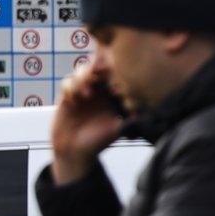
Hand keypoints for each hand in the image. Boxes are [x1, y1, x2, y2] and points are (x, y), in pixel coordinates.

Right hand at [50, 60, 123, 184]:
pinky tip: (74, 100)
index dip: (117, 72)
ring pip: (83, 70)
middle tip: (100, 70)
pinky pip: (68, 82)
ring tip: (87, 93)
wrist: (76, 150)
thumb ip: (131, 119)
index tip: (117, 80)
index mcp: (114, 93)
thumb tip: (147, 113)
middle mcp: (99, 88)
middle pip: (99, 66)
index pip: (116, 75)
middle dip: (99, 65)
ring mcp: (83, 89)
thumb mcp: (119, 129)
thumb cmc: (100, 140)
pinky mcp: (67, 95)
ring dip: (84, 76)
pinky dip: (71, 87)